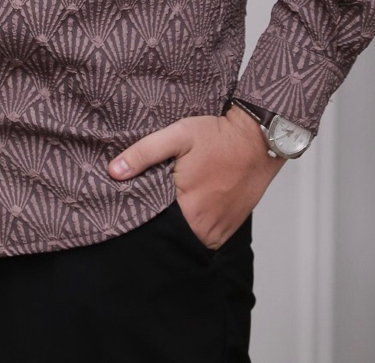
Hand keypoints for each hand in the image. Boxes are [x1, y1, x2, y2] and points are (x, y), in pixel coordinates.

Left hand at [106, 106, 286, 250]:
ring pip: (185, 237)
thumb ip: (144, 153)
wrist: (260, 140)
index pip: (150, 223)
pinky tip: (186, 207)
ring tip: (166, 203)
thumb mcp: (178, 135)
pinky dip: (191, 227)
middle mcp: (203, 228)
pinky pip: (203, 237)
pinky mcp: (228, 230)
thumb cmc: (219, 137)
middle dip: (155, 220)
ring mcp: (218, 232)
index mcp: (187, 209)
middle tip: (149, 199)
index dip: (137, 213)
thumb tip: (114, 171)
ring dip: (174, 224)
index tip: (129, 202)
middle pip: (167, 233)